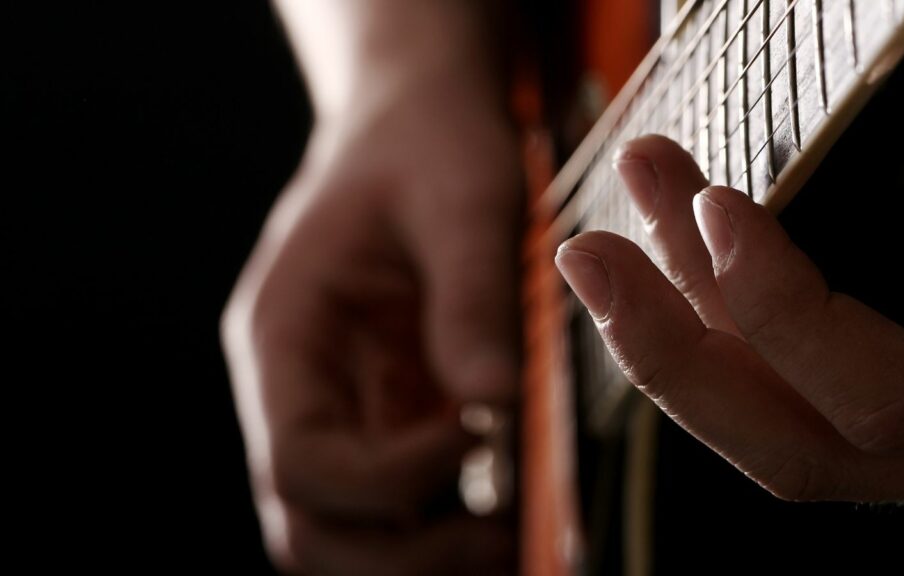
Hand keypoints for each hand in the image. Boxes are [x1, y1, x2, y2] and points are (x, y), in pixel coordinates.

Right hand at [221, 5, 521, 571]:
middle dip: (401, 554)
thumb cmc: (430, 145)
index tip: (480, 434)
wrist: (417, 126)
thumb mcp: (462, 199)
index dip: (389, 479)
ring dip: (422, 558)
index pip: (300, 459)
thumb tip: (494, 405)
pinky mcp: (385, 418)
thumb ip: (471, 299)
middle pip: (307, 526)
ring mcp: (339, 410)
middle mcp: (296, 387)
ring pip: (344, 536)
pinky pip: (397, 509)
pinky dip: (445, 532)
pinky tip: (509, 514)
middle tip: (503, 539)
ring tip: (513, 539)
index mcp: (285, 331)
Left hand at [556, 135, 903, 519]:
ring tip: (634, 211)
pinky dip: (747, 319)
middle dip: (669, 350)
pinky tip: (699, 255)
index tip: (716, 212)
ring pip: (788, 408)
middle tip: (588, 254)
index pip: (888, 406)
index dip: (783, 313)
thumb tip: (771, 213)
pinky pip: (814, 386)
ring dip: (694, 306)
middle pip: (793, 447)